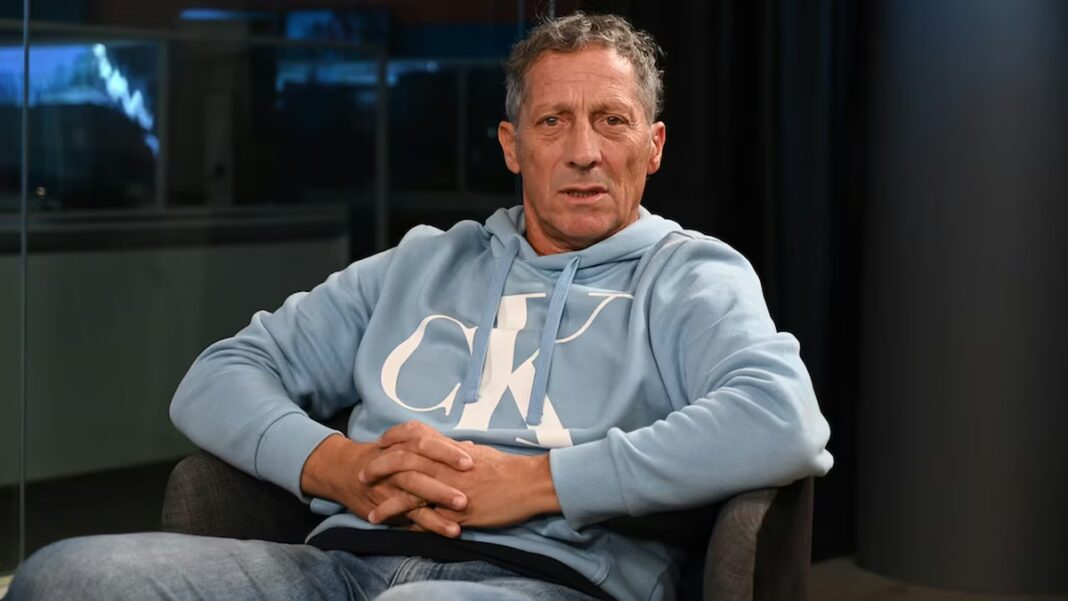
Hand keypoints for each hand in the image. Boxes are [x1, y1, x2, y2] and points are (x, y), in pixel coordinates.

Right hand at [299, 430, 472, 536]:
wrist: (347, 471)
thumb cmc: (386, 456)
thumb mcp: (407, 444)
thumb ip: (438, 446)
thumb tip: (471, 447)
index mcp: (406, 445)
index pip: (428, 444)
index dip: (448, 450)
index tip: (473, 457)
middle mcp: (397, 464)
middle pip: (421, 467)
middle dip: (444, 478)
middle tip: (468, 488)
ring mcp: (392, 485)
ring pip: (414, 492)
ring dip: (438, 502)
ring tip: (460, 514)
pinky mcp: (388, 506)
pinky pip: (408, 516)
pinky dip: (428, 524)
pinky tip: (448, 531)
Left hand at [361, 422, 560, 530]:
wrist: (526, 483)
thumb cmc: (507, 469)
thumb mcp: (481, 453)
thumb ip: (464, 451)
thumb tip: (460, 447)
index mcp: (449, 448)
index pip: (414, 435)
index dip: (393, 437)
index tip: (381, 442)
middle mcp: (444, 464)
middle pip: (402, 459)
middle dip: (379, 466)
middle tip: (363, 473)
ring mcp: (447, 486)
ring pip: (407, 488)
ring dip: (385, 500)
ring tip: (370, 512)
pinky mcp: (453, 508)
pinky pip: (424, 515)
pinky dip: (407, 523)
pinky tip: (397, 532)